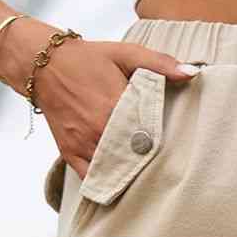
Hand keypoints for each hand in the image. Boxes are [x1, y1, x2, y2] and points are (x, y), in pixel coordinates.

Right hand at [0, 18, 197, 177]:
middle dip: (151, 164)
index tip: (177, 151)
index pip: (150, 137)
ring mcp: (84, 144)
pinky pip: (91, 177)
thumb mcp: (125, 53)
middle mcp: (100, 129)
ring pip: (115, 171)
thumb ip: (159, 64)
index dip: (165, 146)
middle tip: (169, 171)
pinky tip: (122, 183)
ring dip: (131, 175)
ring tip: (150, 181)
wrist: (44, 64)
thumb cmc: (88, 58)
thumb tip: (191, 73)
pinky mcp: (70, 153)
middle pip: (135, 158)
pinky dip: (106, 181)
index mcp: (116, 106)